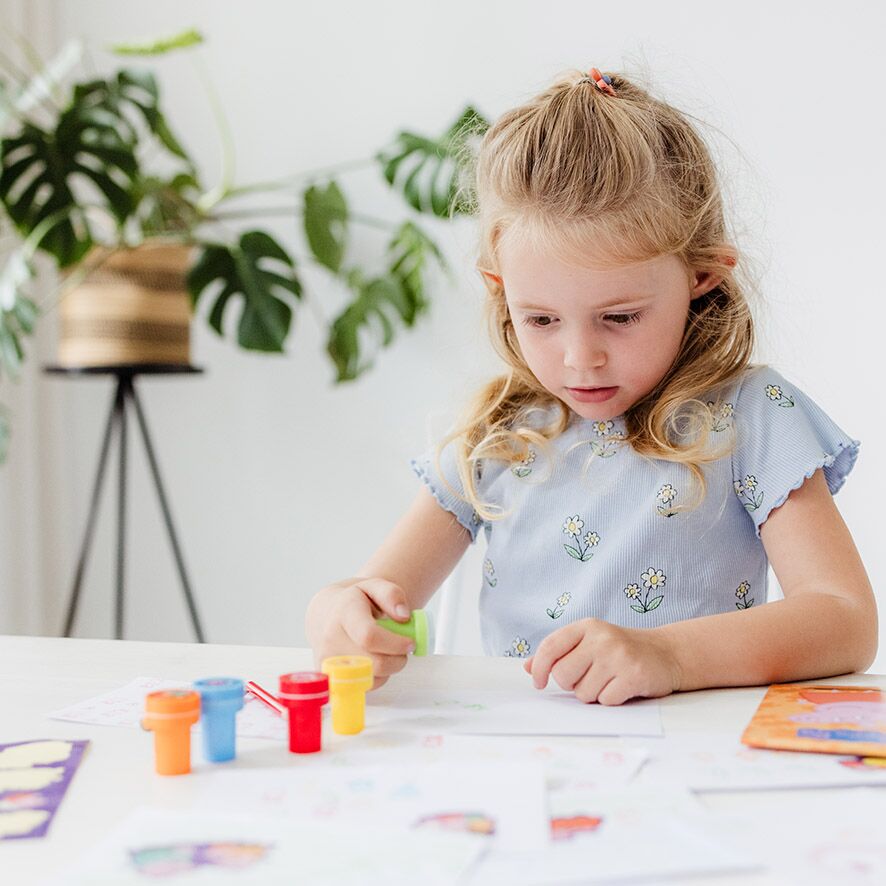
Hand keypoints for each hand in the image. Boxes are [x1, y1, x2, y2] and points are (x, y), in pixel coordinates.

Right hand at [305, 577, 414, 689]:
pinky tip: (373, 660)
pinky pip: (363, 686)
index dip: (395, 643)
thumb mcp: (374, 586)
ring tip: (385, 650)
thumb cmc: (354, 600)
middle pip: (374, 663)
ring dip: (388, 668)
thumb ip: (392, 595)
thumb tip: (404, 616)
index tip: (411, 642)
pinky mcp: (330, 678)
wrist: (326, 614)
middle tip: (403, 648)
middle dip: (397, 659)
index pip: (369, 636)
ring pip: (372, 678)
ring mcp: (328, 661)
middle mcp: (331, 638)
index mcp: (344, 612)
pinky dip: (376, 676)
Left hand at [522, 618, 681, 705]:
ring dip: (593, 694)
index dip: (538, 668)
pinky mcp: (634, 675)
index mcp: (586, 626)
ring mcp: (618, 655)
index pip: (550, 646)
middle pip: (563, 675)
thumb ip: (559, 653)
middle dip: (572, 684)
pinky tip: (623, 687)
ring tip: (609, 680)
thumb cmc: (620, 650)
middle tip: (589, 678)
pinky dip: (611, 699)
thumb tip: (527, 666)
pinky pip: (605, 701)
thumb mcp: (589, 642)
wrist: (665, 653)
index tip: (538, 682)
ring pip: (583, 692)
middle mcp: (601, 637)